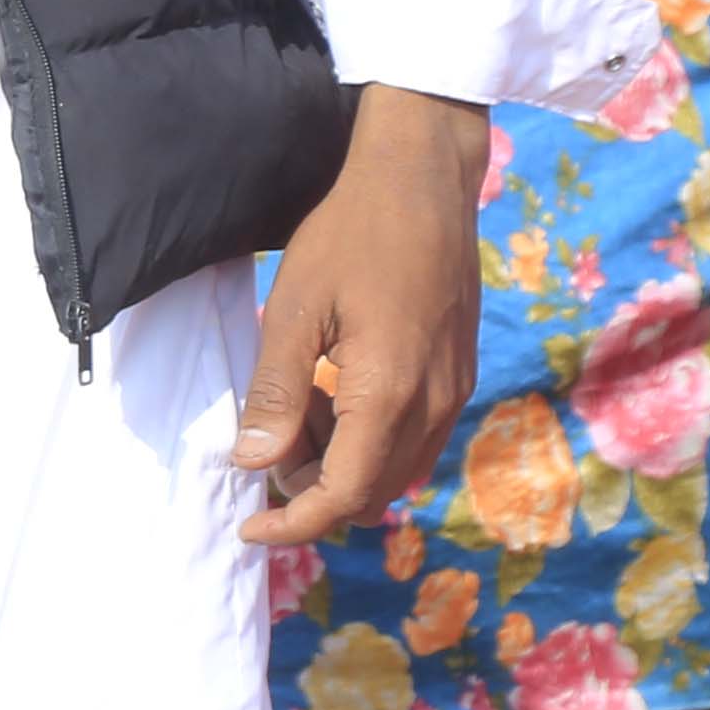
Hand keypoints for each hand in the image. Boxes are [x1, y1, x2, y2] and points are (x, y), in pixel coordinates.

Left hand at [236, 88, 493, 548]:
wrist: (424, 180)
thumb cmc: (351, 233)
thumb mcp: (294, 309)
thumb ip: (277, 392)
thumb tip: (255, 463)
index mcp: (391, 394)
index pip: (343, 494)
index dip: (294, 523)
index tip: (250, 530)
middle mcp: (435, 404)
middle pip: (375, 492)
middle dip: (315, 495)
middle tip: (262, 460)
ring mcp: (455, 390)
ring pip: (397, 467)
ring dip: (343, 465)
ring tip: (291, 419)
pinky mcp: (458, 372)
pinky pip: (415, 434)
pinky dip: (370, 438)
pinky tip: (331, 395)